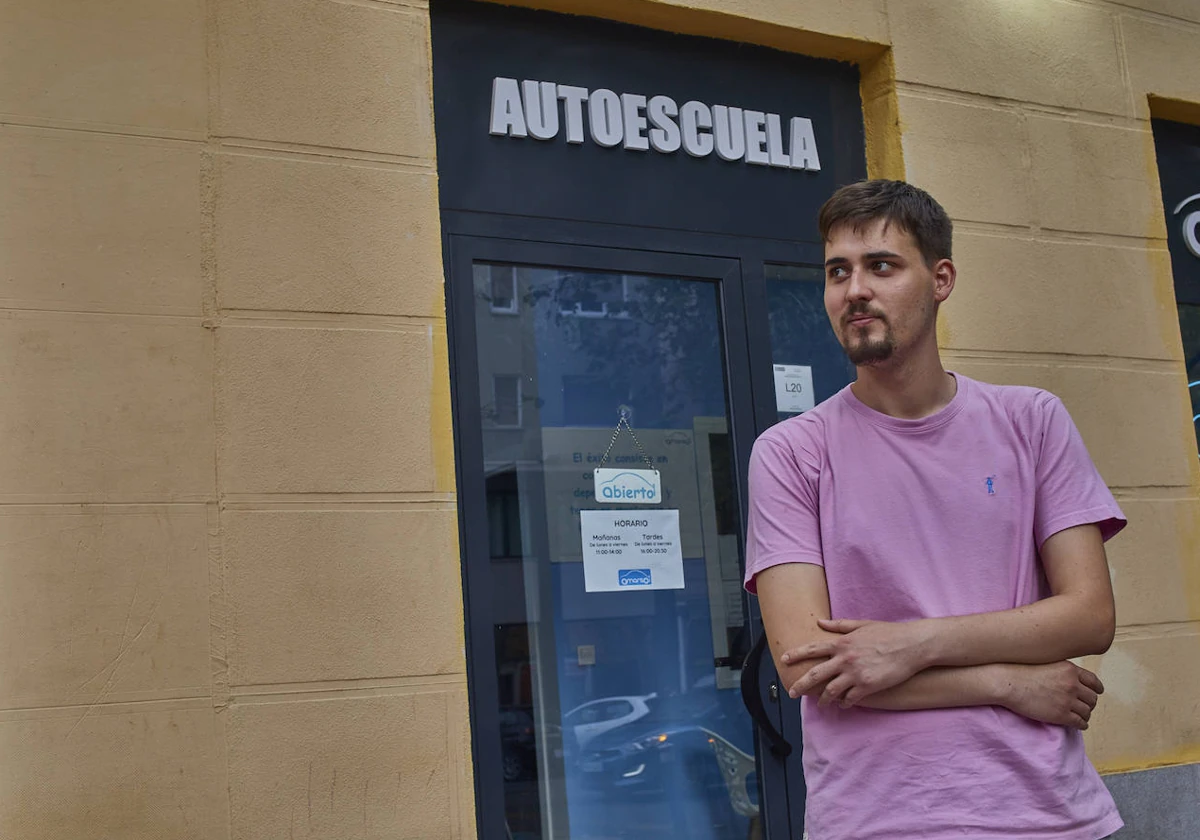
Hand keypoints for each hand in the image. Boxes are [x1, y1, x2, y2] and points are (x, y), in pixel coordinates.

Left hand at [782, 618, 932, 706]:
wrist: (911, 645)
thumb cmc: (888, 633)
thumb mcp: (862, 625)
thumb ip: (839, 625)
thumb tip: (820, 622)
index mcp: (842, 642)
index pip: (813, 648)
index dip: (797, 654)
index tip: (784, 660)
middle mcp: (845, 658)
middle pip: (816, 674)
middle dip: (801, 685)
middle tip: (792, 692)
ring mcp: (856, 673)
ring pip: (831, 691)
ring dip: (823, 700)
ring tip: (821, 704)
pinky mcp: (868, 686)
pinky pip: (850, 699)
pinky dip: (844, 703)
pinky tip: (843, 705)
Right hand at [997, 661, 1103, 728]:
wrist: (1008, 683)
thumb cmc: (1021, 672)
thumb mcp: (1047, 663)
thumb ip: (1063, 670)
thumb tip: (1073, 678)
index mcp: (1070, 670)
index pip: (1094, 682)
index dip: (1096, 689)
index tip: (1095, 693)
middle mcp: (1072, 684)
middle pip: (1092, 698)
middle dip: (1089, 703)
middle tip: (1083, 705)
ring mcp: (1067, 700)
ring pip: (1087, 712)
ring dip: (1084, 714)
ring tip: (1079, 716)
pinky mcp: (1061, 715)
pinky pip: (1080, 723)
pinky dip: (1081, 724)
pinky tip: (1077, 724)